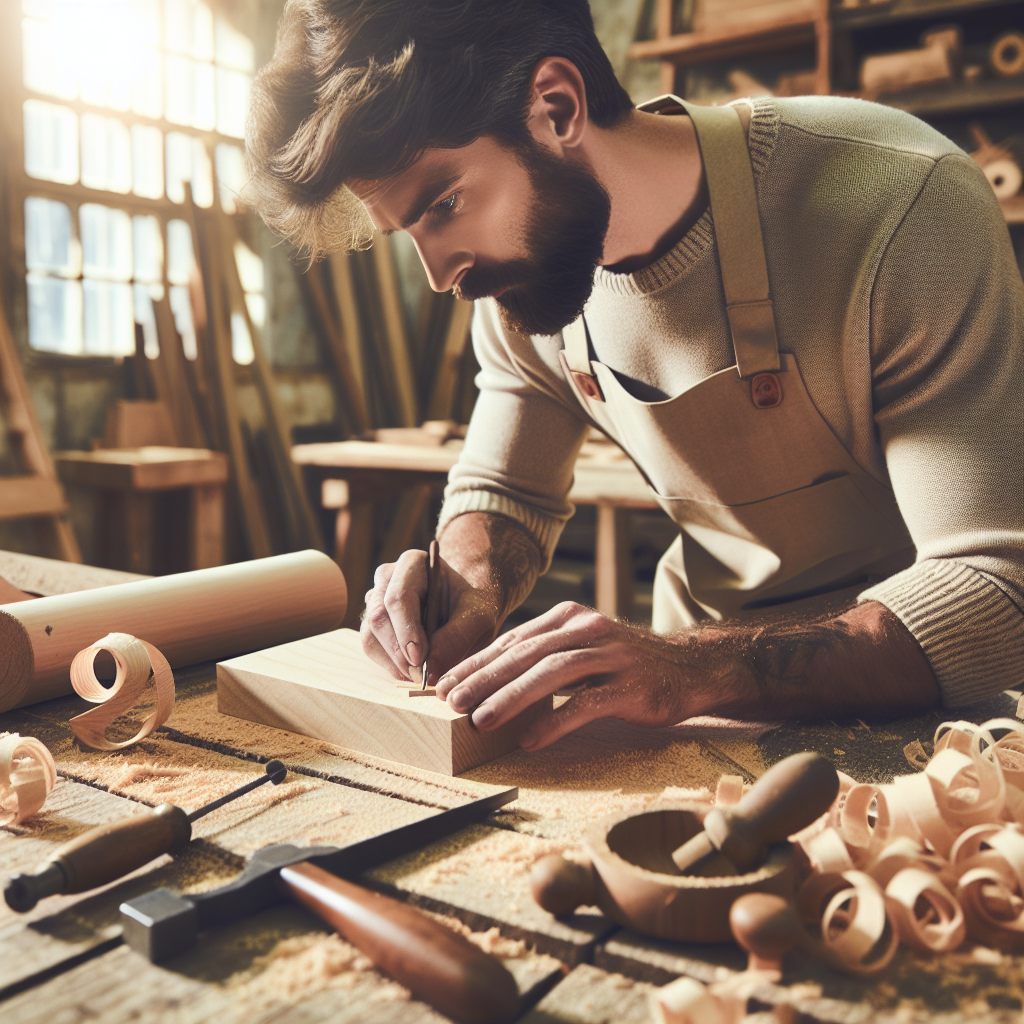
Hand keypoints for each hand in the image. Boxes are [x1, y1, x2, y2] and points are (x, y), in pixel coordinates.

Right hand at [360, 548, 501, 683]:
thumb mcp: (478, 616)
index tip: (419, 658)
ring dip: (393, 663)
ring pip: (370, 637)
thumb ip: (457, 637)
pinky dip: (391, 667)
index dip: (406, 629)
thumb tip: (430, 671)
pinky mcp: (374, 626)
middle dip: (398, 652)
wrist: (466, 607)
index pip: (398, 597)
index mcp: (412, 564)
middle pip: (378, 618)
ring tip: (421, 676)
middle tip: (422, 675)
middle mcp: (387, 580)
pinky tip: (414, 672)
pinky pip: (373, 650)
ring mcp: (376, 602)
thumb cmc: (473, 605)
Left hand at [434, 602, 701, 749]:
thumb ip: (542, 656)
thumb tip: (488, 679)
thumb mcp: (581, 648)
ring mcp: (611, 655)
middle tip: (451, 701)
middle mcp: (586, 629)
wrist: (689, 667)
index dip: (476, 662)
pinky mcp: (631, 686)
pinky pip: (587, 703)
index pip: (512, 640)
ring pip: (552, 672)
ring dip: (511, 696)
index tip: (444, 684)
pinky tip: (530, 739)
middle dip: (483, 678)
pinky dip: (555, 720)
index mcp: (568, 618)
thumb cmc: (624, 663)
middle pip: (525, 653)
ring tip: (480, 720)